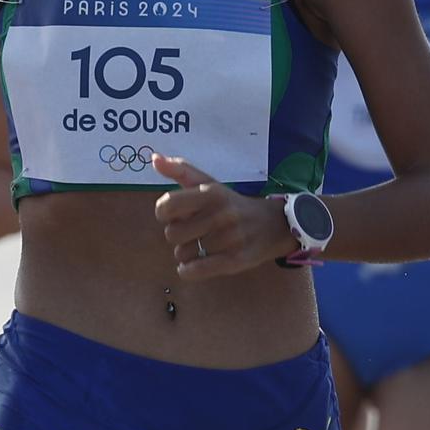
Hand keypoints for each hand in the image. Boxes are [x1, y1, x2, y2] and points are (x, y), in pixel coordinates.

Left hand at [152, 155, 287, 279]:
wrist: (274, 225)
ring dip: (187, 253)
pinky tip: (196, 264)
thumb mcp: (209, 184)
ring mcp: (230, 238)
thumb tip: (154, 158)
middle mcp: (221, 214)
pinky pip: (194, 271)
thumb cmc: (231, 204)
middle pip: (171, 234)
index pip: (166, 206)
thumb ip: (181, 170)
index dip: (164, 213)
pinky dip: (189, 270)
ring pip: (182, 254)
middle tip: (193, 232)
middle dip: (178, 235)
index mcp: (210, 193)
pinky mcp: (236, 261)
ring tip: (203, 246)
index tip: (175, 215)